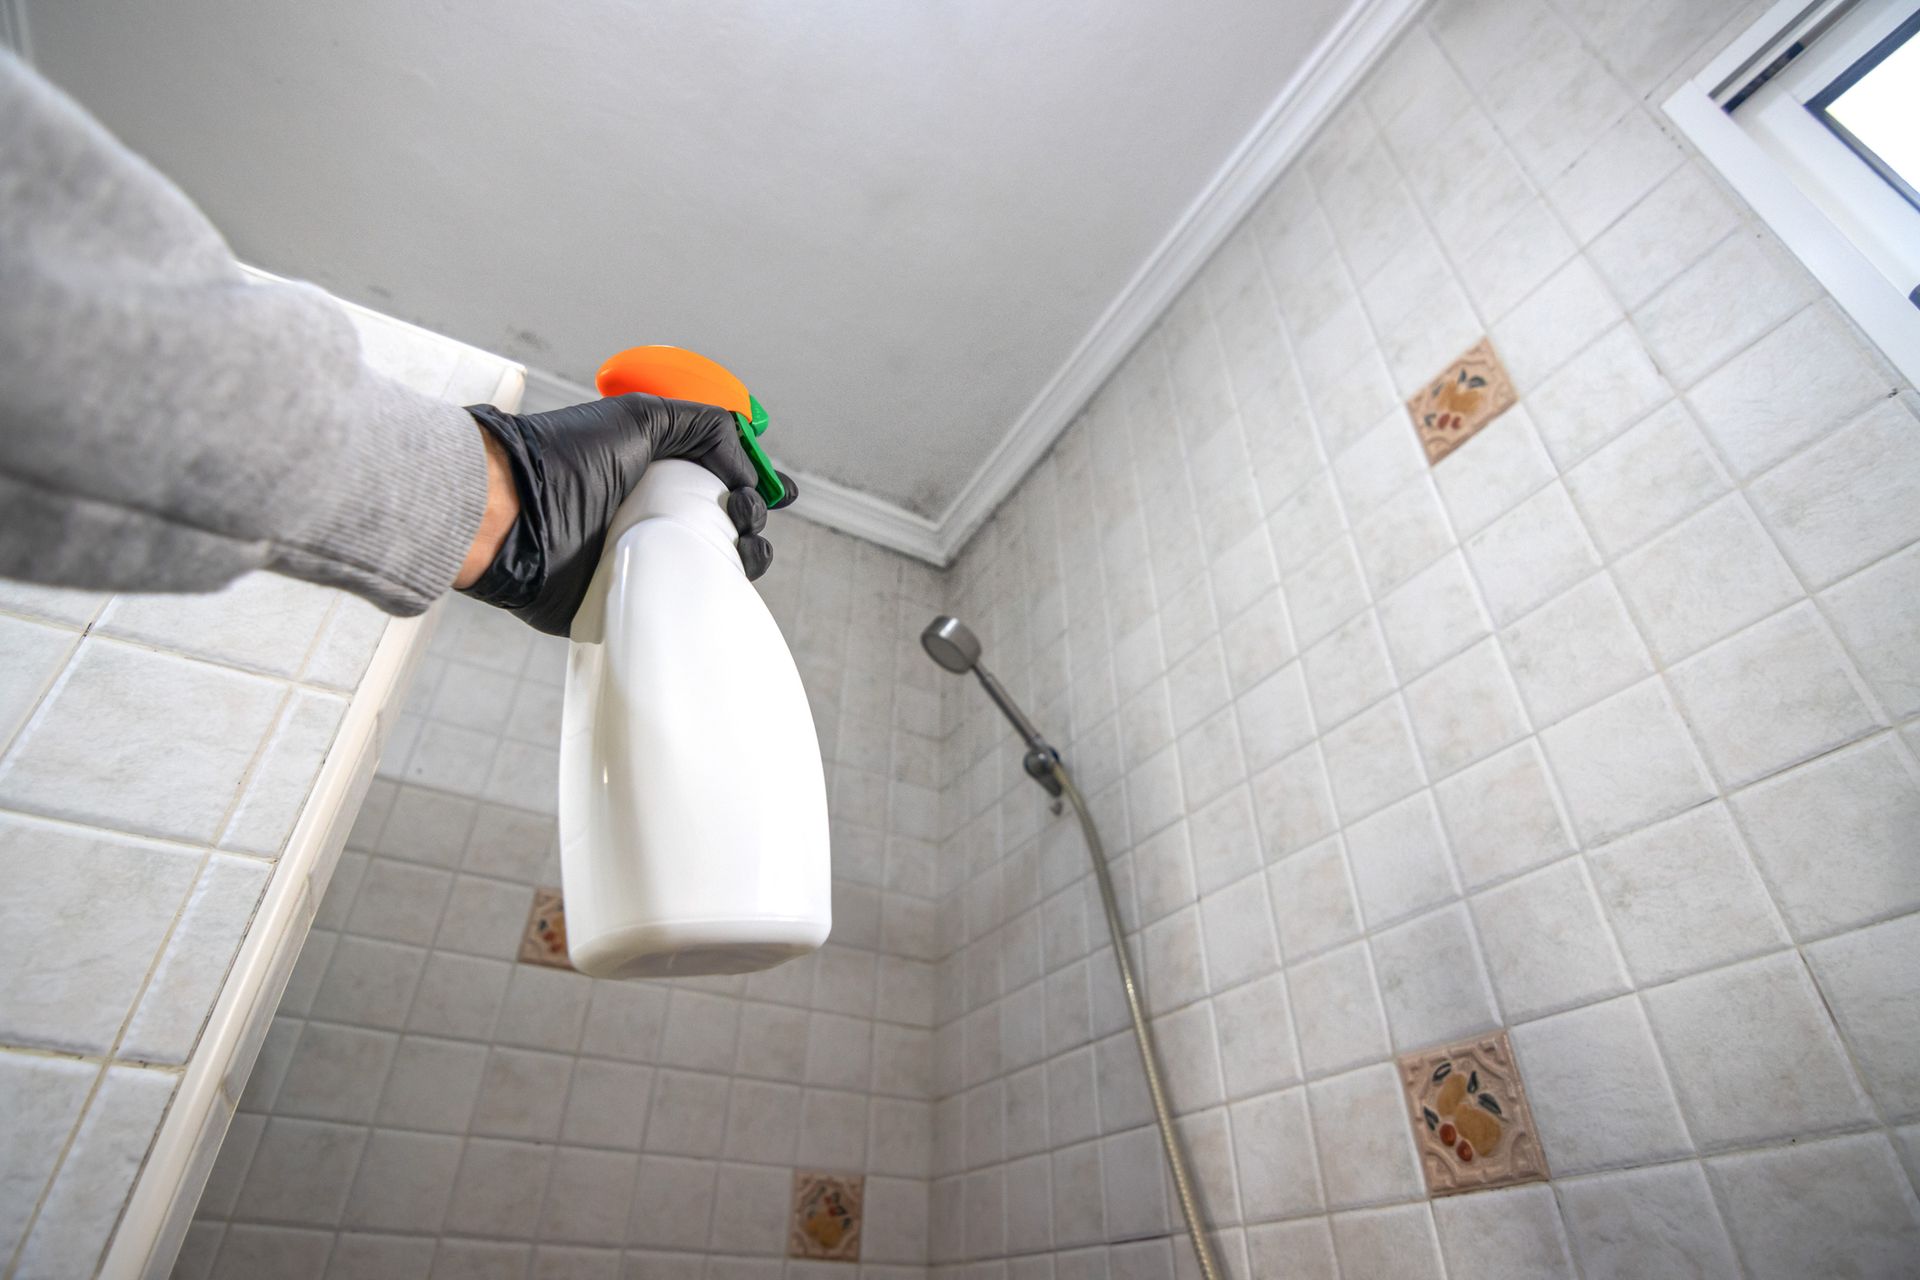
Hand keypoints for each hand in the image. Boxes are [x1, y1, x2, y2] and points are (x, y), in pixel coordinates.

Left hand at [455, 393, 791, 634]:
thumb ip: (703, 424)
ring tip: (741, 548)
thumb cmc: (566, 460)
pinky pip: (682, 599)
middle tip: (744, 515)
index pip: (719, 476)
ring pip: (714, 562)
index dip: (754, 483)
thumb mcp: (641, 416)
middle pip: (727, 521)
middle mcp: (650, 510)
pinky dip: (712, 594)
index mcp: (653, 468)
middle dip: (754, 518)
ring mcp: (642, 555)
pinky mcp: (630, 596)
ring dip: (745, 556)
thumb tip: (744, 462)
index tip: (780, 494)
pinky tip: (723, 581)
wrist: (514, 516)